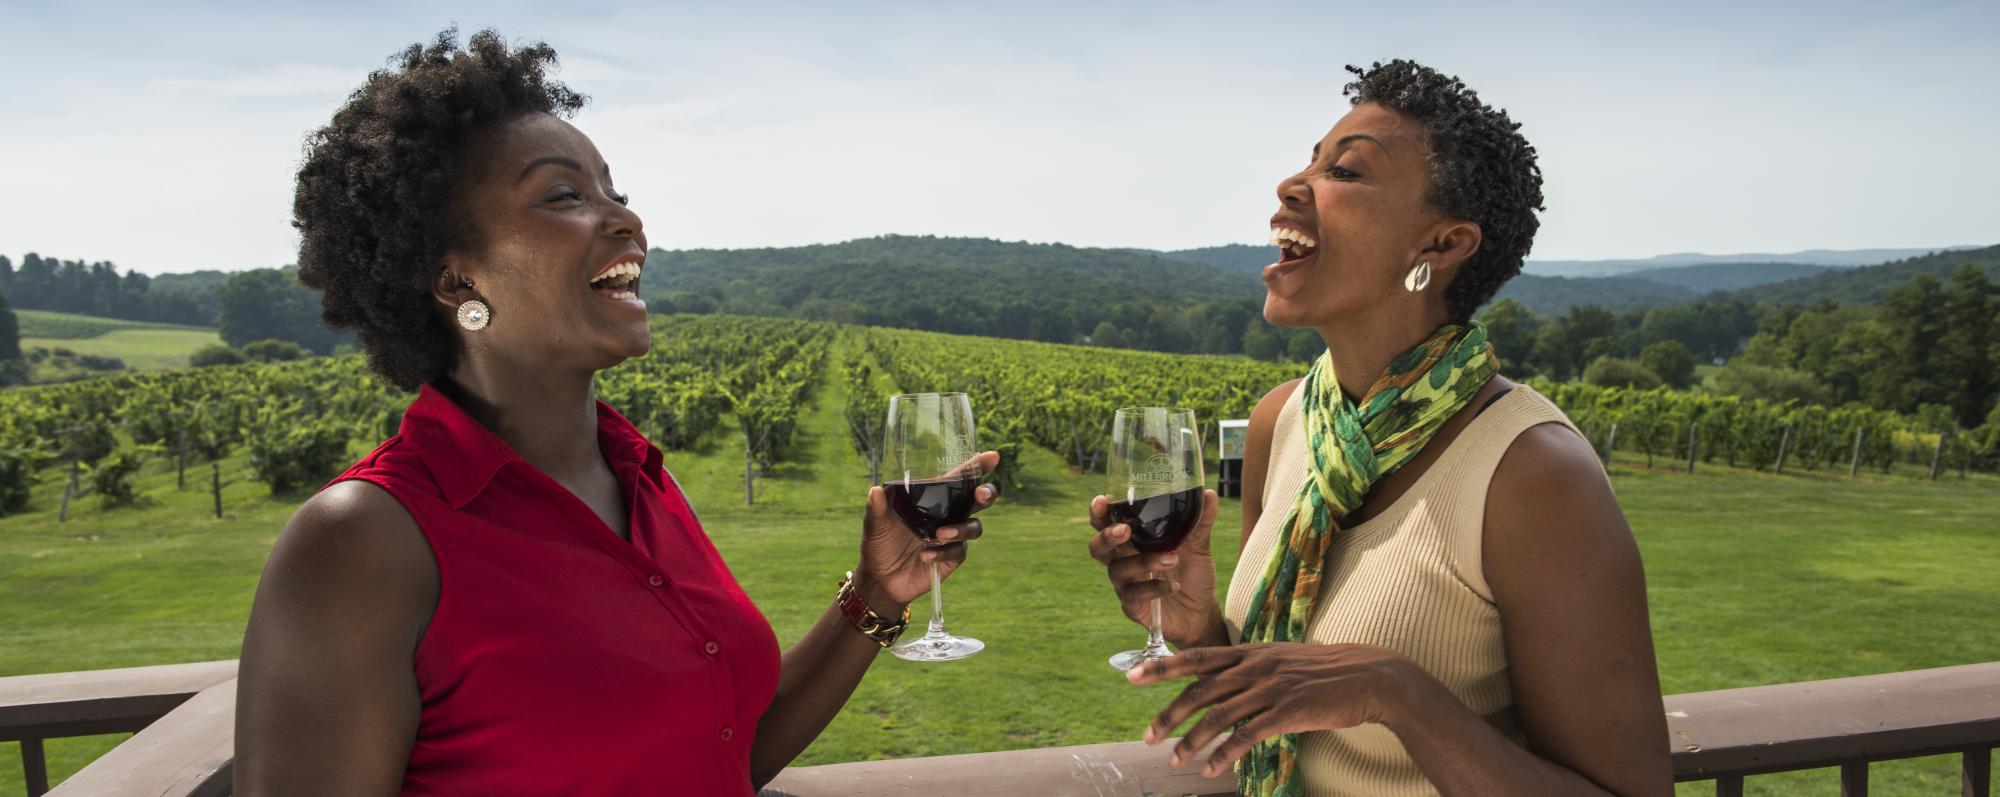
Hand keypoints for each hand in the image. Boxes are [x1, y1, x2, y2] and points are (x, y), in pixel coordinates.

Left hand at [857, 450, 1000, 610]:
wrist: (880, 579)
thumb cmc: (879, 543)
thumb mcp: (875, 523)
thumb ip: (877, 507)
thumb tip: (876, 490)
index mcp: (933, 499)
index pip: (960, 478)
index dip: (978, 466)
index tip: (992, 457)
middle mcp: (948, 515)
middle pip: (979, 500)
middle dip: (986, 493)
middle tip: (980, 494)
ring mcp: (952, 537)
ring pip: (974, 527)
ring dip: (961, 528)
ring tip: (939, 534)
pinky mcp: (951, 558)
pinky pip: (958, 551)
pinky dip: (943, 552)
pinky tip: (926, 555)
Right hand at [1087, 489, 1221, 648]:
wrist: (1201, 612)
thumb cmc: (1192, 574)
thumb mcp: (1199, 545)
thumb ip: (1200, 521)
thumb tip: (1209, 494)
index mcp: (1133, 542)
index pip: (1106, 525)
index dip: (1099, 513)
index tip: (1103, 500)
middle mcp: (1124, 561)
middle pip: (1098, 547)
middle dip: (1106, 536)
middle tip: (1125, 529)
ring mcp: (1126, 585)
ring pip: (1117, 570)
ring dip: (1143, 562)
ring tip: (1173, 558)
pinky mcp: (1133, 607)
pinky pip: (1133, 596)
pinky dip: (1153, 588)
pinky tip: (1172, 585)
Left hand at [1127, 643, 1421, 776]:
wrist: (1369, 676)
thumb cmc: (1323, 671)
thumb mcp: (1280, 661)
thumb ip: (1249, 669)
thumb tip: (1219, 684)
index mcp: (1250, 653)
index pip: (1197, 658)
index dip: (1162, 667)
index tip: (1131, 677)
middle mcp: (1254, 667)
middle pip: (1199, 691)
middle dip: (1169, 715)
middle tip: (1148, 737)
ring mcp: (1270, 689)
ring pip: (1218, 717)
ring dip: (1192, 741)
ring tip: (1175, 761)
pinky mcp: (1287, 712)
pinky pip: (1247, 736)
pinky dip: (1225, 754)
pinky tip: (1213, 769)